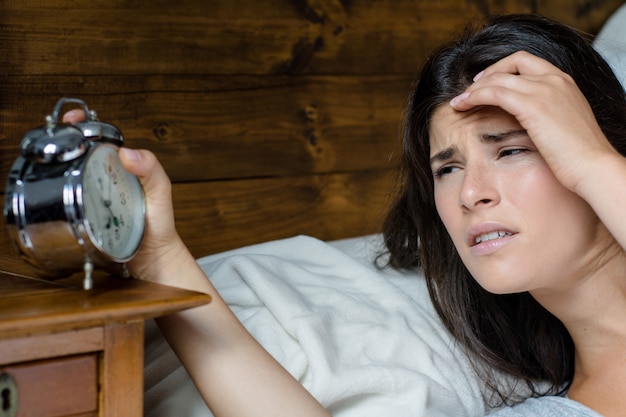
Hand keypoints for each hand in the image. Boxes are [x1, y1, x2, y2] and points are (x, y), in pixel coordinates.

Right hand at [63, 110, 186, 281]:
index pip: (103, 140)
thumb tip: (128, 154)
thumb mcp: (161, 192)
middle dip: (64, 146)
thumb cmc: (159, 224)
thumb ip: (152, 170)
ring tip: (49, 164)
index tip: (71, 121)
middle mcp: (107, 179)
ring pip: (71, 178)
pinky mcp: (84, 216)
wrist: (152, 258)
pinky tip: (53, 194)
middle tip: (54, 144)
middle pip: (81, 156)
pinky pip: (69, 202)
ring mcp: (94, 197)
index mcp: (124, 168)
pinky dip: (59, 197)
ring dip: (58, 170)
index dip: (85, 127)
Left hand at [449, 51, 615, 193]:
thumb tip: (530, 121)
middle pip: (511, 64)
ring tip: (459, 102)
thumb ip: (548, 115)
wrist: (592, 165)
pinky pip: (493, 92)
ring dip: (474, 89)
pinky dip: (474, 97)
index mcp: (565, 82)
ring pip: (497, 79)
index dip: (504, 69)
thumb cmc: (579, 156)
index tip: (488, 82)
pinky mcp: (531, 105)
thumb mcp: (563, 125)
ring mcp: (543, 89)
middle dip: (487, 74)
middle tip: (470, 89)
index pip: (528, 62)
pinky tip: (463, 106)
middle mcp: (555, 79)